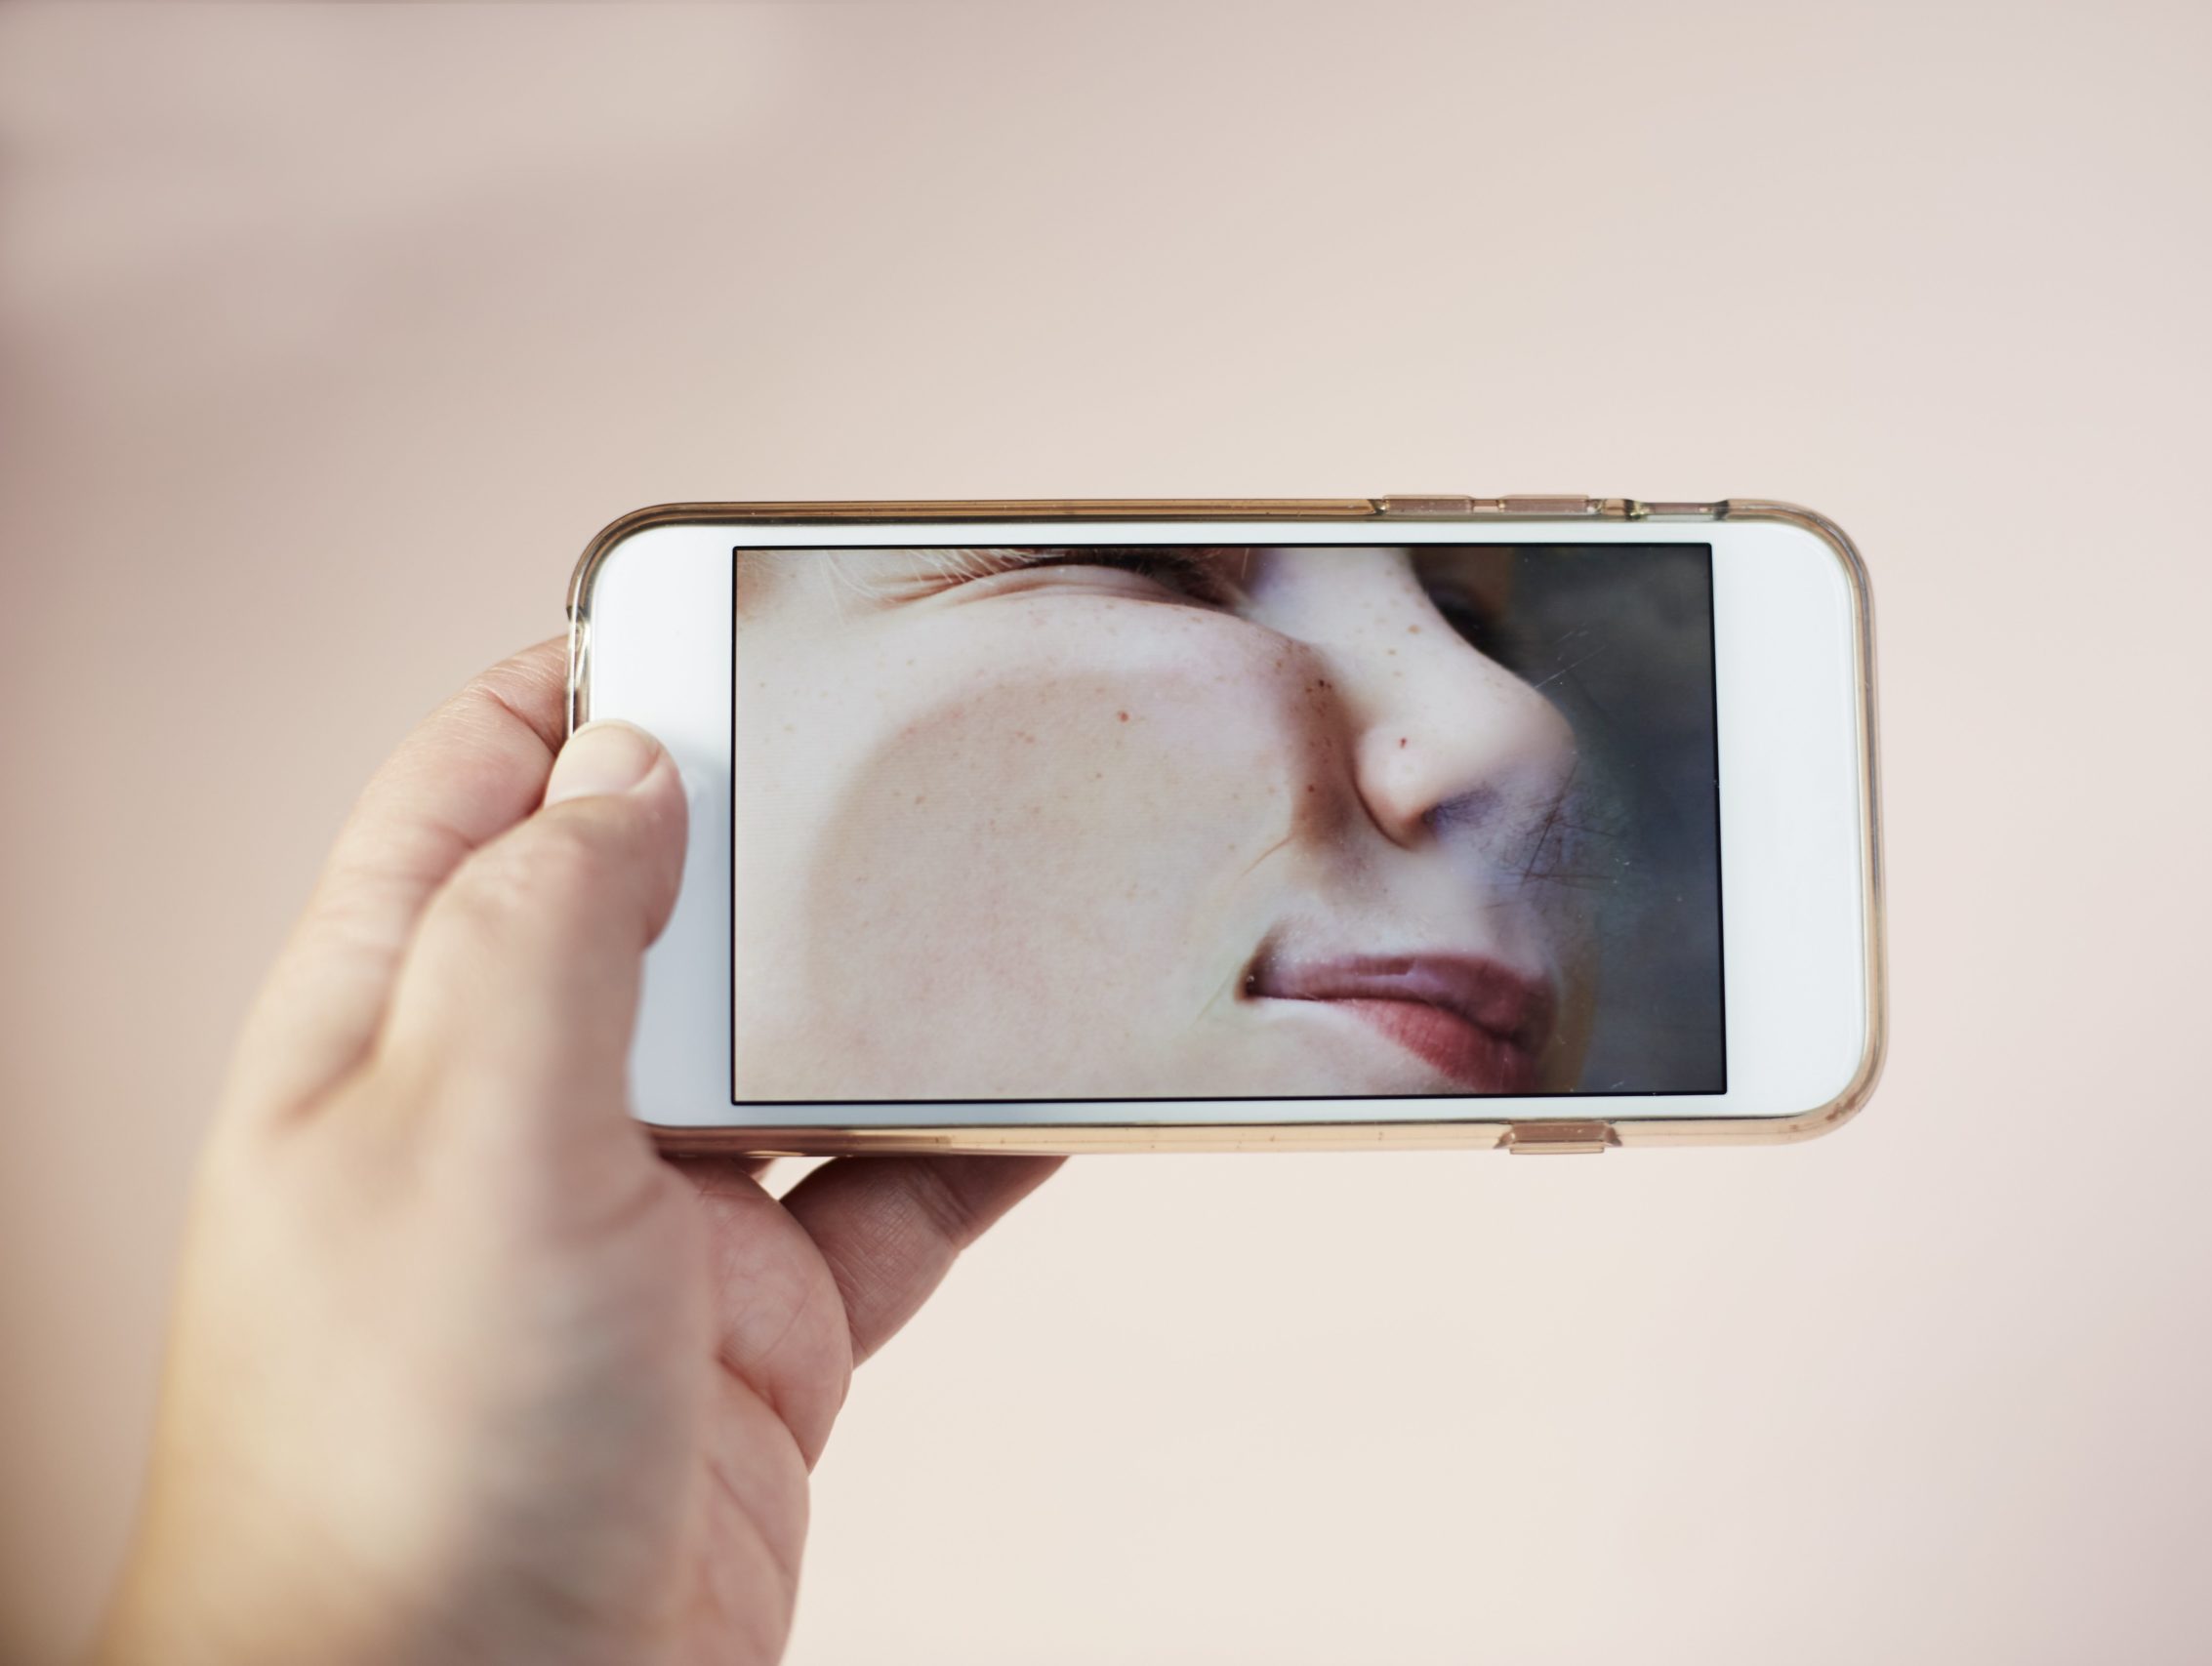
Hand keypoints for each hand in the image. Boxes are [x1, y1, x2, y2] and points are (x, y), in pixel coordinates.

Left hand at [93, 642, 1056, 1665]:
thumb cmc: (405, 1465)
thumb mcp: (465, 1139)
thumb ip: (548, 927)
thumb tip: (628, 757)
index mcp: (394, 1029)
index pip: (476, 792)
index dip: (584, 683)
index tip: (713, 603)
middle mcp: (521, 1109)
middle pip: (669, 907)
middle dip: (780, 821)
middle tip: (910, 730)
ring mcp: (651, 1225)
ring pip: (800, 1052)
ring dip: (897, 982)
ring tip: (1016, 886)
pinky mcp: (763, 1331)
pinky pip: (896, 1197)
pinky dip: (984, 1140)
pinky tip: (1064, 1082)